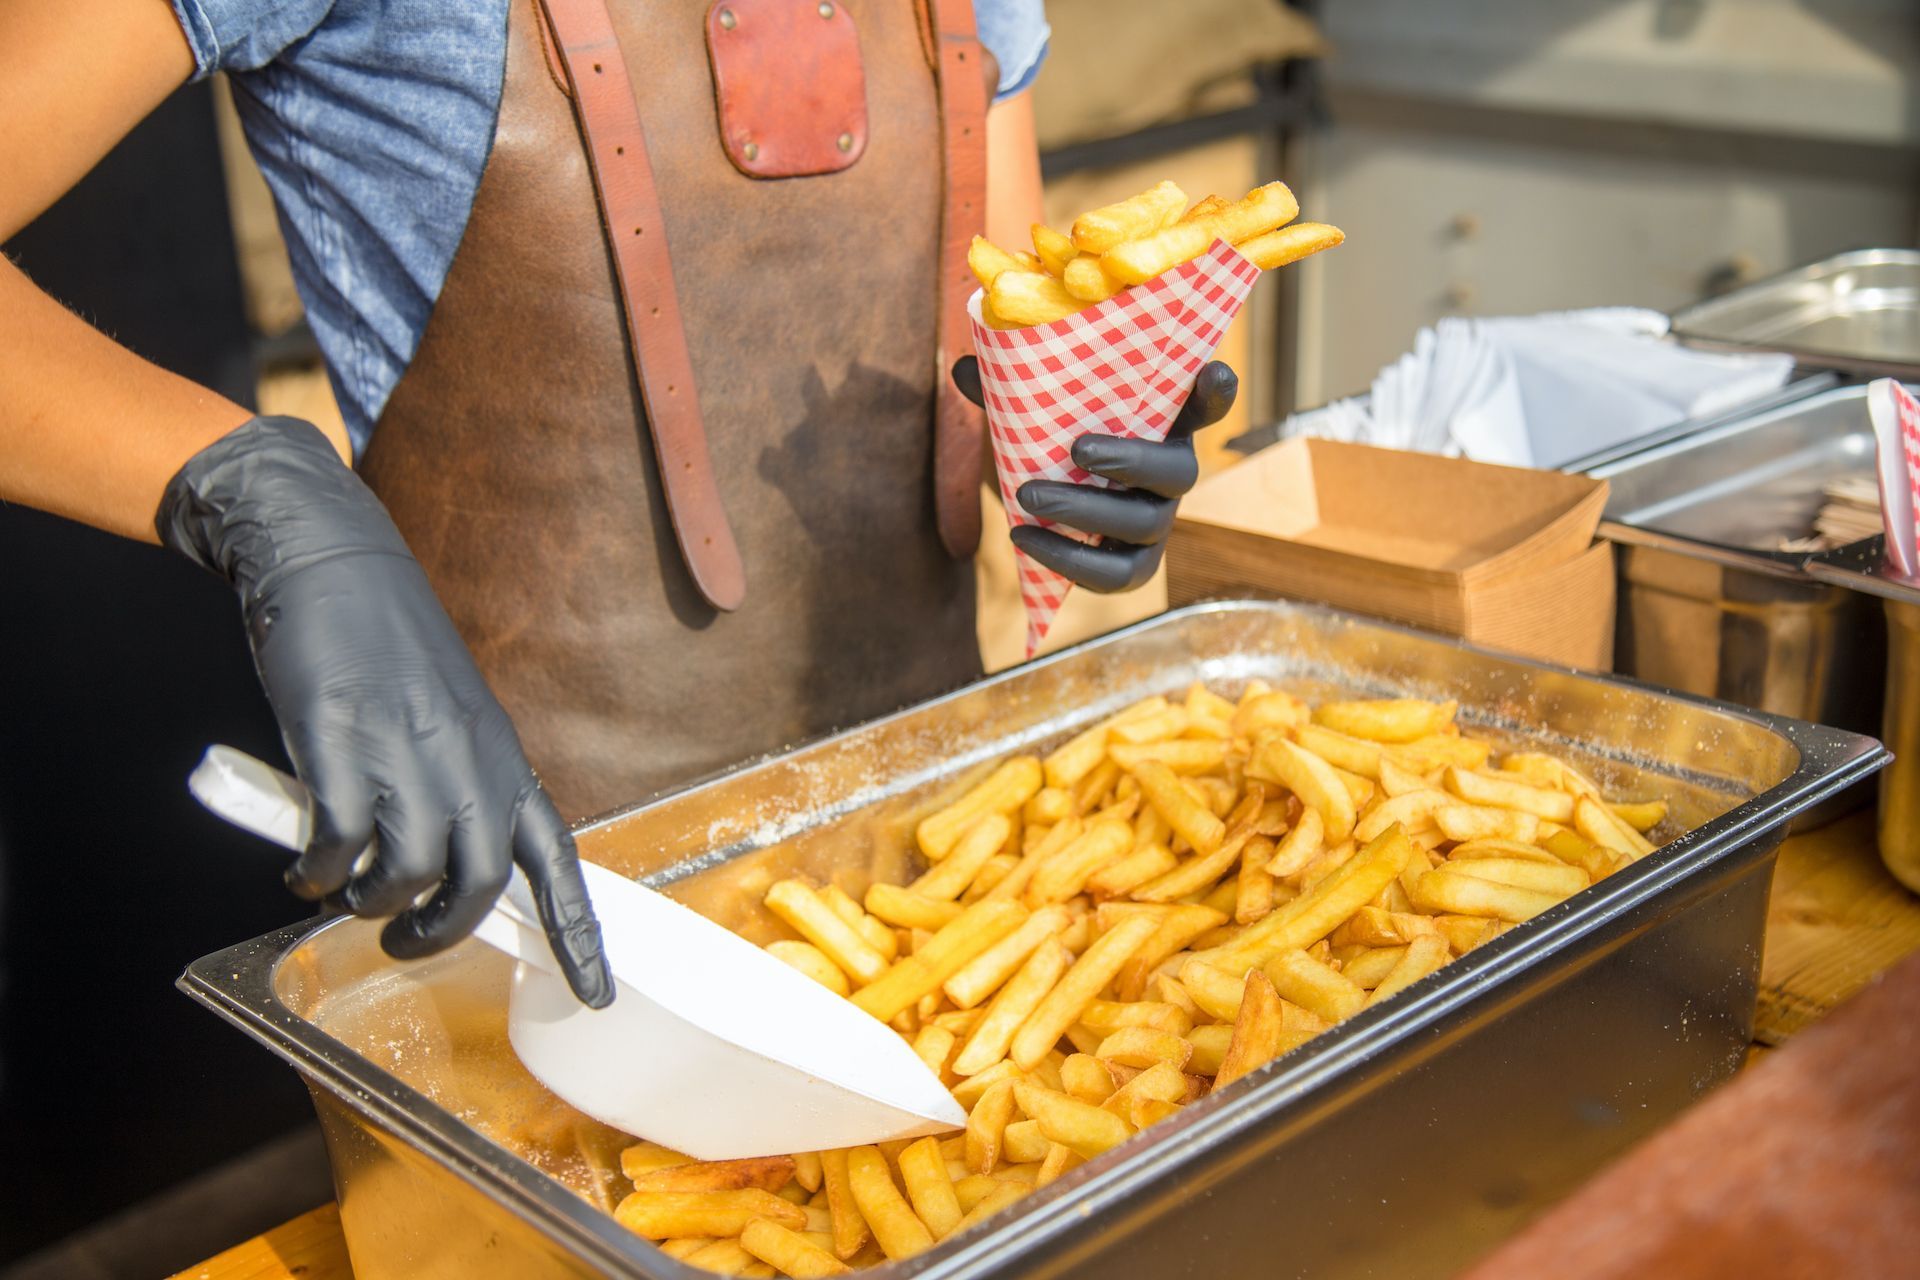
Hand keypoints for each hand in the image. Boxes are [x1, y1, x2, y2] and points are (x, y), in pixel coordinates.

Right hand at [157, 417, 611, 1007]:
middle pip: (479, 883)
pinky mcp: (340, 743)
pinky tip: (300, 867)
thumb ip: (459, 783)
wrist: (333, 560)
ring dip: (366, 905)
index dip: (579, 933)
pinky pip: (337, 844)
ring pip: (406, 874)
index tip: (596, 994)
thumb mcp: (451, 717)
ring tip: (339, 892)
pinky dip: (315, 873)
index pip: (557, 858)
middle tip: (402, 941)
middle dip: (439, 934)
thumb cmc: (389, 647)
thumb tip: (446, 864)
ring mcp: (405, 751)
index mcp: (502, 758)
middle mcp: (466, 760)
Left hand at [953, 358, 1237, 591]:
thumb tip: (963, 367)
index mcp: (1162, 421)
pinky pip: (1117, 576)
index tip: (1209, 373)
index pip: (1207, 403)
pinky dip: (1069, 560)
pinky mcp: (1136, 563)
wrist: (1044, 500)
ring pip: (1144, 524)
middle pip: (1180, 472)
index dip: (1216, 392)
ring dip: (1086, 511)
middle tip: (1076, 450)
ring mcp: (1158, 521)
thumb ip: (1010, 388)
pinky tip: (1023, 537)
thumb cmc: (1053, 440)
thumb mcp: (1036, 410)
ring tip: (1028, 497)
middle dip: (1131, 460)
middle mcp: (1172, 471)